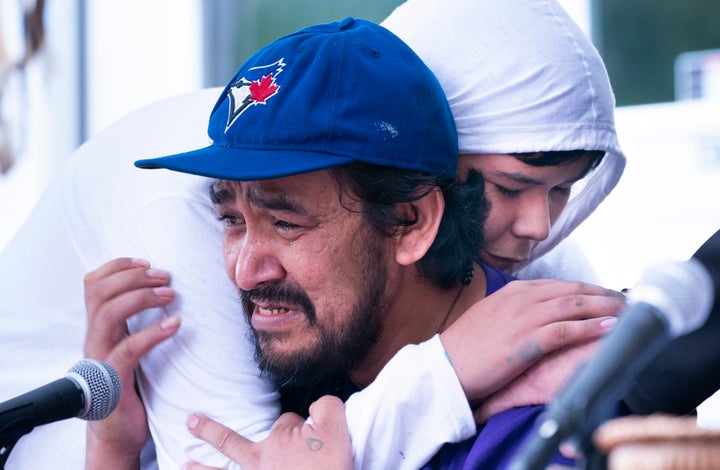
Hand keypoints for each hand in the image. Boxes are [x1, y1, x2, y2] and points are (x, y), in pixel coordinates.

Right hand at [83, 257, 179, 468]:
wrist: (118, 433)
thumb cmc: (130, 386)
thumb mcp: (130, 346)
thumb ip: (135, 322)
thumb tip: (163, 289)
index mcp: (99, 327)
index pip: (93, 284)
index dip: (118, 266)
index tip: (147, 262)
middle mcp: (95, 338)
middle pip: (99, 292)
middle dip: (134, 276)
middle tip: (165, 277)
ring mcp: (100, 358)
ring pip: (108, 313)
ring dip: (142, 297)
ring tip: (170, 295)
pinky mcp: (114, 379)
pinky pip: (128, 349)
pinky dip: (152, 333)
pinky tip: (175, 325)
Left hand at [183, 396, 352, 469]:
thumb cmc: (330, 467)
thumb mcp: (336, 426)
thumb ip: (325, 405)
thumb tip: (317, 405)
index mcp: (279, 440)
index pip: (285, 421)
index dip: (299, 424)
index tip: (312, 437)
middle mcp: (260, 462)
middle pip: (231, 443)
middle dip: (210, 431)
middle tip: (190, 421)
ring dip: (201, 469)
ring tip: (184, 464)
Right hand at [441, 279, 623, 405]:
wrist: (445, 366)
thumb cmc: (466, 347)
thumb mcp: (490, 317)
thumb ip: (514, 310)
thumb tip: (536, 314)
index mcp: (513, 291)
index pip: (559, 285)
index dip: (587, 290)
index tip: (605, 295)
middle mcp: (521, 298)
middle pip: (572, 291)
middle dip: (603, 294)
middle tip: (627, 301)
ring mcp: (524, 318)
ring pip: (574, 306)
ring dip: (605, 308)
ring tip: (628, 312)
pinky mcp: (527, 340)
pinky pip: (567, 330)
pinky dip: (591, 327)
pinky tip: (610, 328)